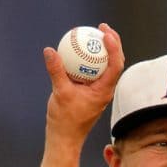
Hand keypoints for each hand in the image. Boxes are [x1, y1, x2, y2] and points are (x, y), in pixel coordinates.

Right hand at [42, 23, 125, 140]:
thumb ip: (56, 71)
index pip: (116, 65)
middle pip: (115, 62)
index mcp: (104, 91)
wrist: (64, 138)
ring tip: (95, 34)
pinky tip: (79, 51)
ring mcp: (98, 90)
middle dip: (112, 43)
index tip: (105, 34)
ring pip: (105, 66)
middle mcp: (105, 89)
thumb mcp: (59, 93)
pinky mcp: (90, 91)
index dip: (114, 47)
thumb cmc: (65, 120)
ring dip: (102, 50)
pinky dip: (89, 60)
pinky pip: (93, 71)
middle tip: (102, 28)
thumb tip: (50, 51)